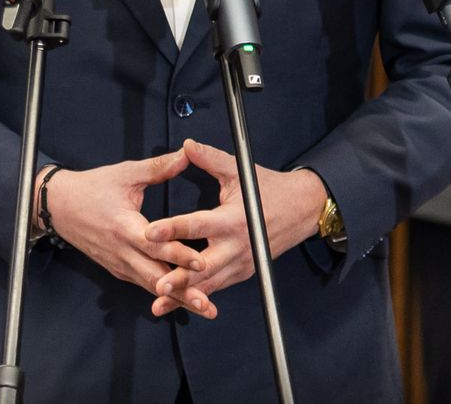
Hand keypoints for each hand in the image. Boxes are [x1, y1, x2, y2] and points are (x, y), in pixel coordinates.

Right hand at [37, 150, 208, 313]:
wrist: (58, 206)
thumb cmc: (92, 187)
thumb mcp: (125, 173)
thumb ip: (158, 168)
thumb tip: (187, 154)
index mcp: (124, 227)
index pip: (155, 246)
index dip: (179, 255)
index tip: (202, 263)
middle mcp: (122, 252)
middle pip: (156, 277)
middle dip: (184, 293)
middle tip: (208, 305)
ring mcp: (119, 264)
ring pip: (151, 286)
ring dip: (177, 298)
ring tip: (203, 308)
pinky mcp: (118, 269)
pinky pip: (144, 283)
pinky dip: (164, 293)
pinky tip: (184, 300)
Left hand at [143, 139, 327, 319]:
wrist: (301, 210)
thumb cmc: (268, 189)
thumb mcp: (239, 170)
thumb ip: (210, 159)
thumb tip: (186, 146)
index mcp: (233, 219)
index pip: (198, 225)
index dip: (172, 228)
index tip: (149, 232)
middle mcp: (238, 246)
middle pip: (204, 266)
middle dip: (180, 277)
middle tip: (157, 284)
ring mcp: (242, 263)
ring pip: (209, 284)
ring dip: (184, 295)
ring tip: (158, 304)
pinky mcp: (244, 273)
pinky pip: (217, 287)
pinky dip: (198, 296)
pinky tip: (177, 304)